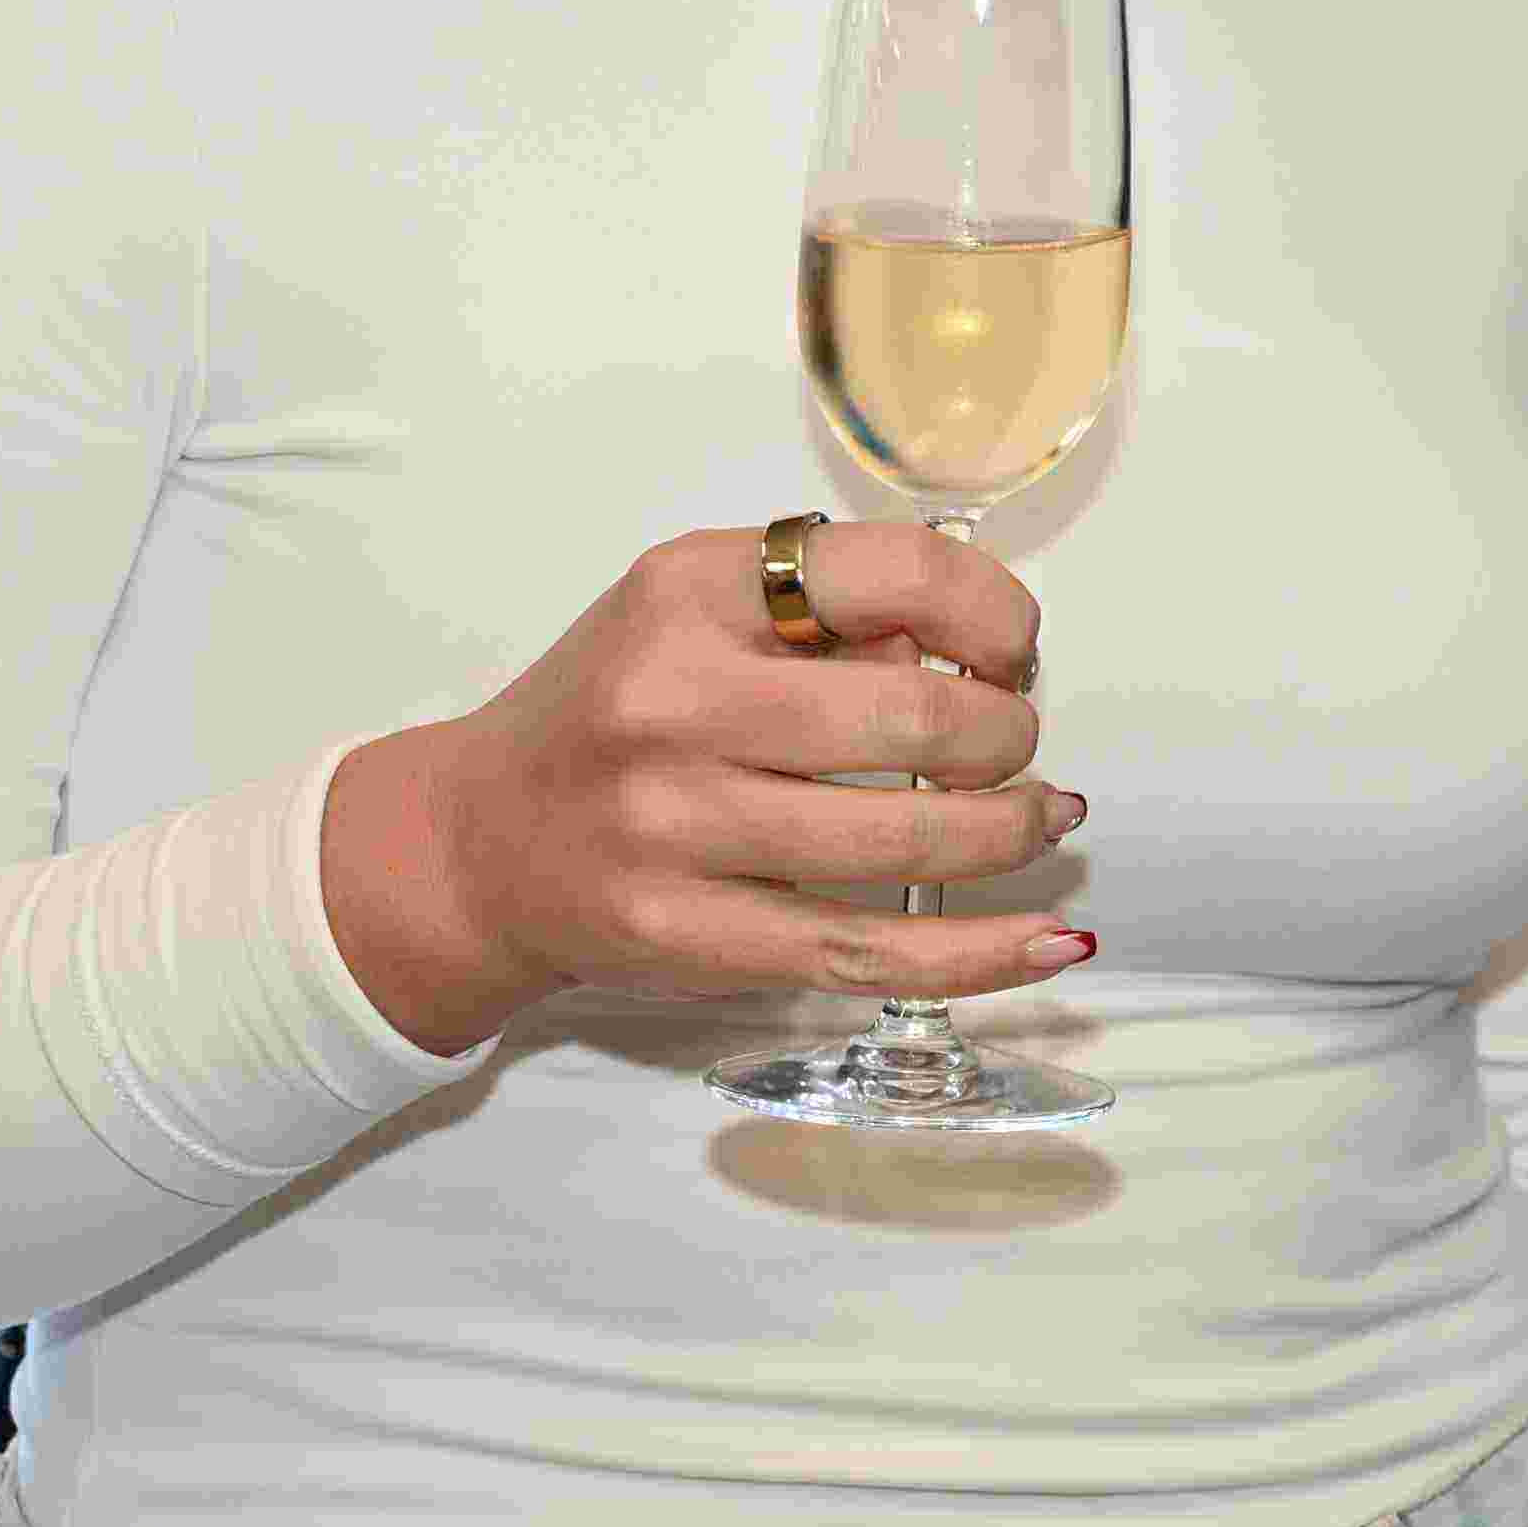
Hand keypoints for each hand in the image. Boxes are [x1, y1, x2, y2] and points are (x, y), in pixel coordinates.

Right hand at [319, 519, 1084, 1054]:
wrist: (479, 844)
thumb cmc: (616, 716)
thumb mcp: (693, 615)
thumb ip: (827, 612)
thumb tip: (984, 652)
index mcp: (687, 592)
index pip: (890, 573)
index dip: (991, 611)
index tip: (1011, 650)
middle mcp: (673, 702)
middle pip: (914, 717)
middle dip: (1005, 733)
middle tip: (1013, 744)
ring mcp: (674, 826)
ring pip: (905, 840)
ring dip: (1009, 831)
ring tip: (1039, 818)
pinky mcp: (687, 935)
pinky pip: (870, 952)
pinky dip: (981, 953)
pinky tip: (1048, 940)